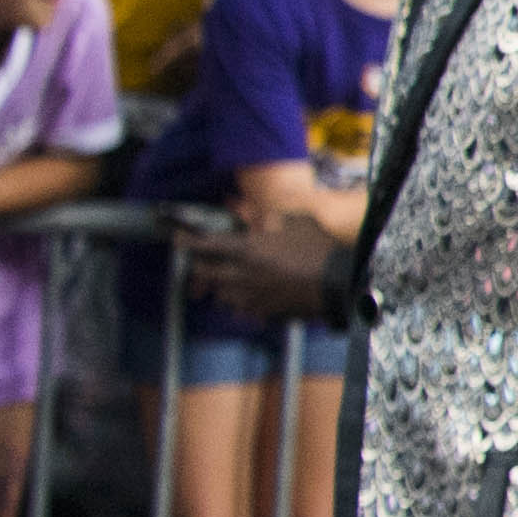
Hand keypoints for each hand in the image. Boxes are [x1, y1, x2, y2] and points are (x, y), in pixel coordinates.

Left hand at [185, 207, 347, 326]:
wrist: (339, 284)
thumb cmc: (318, 248)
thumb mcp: (294, 221)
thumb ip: (263, 215)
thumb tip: (238, 205)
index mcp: (247, 249)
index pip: (205, 245)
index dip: (187, 241)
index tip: (178, 238)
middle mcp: (241, 274)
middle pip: (205, 272)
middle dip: (200, 264)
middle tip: (203, 259)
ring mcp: (250, 296)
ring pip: (220, 292)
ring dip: (219, 283)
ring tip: (228, 277)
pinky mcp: (261, 311)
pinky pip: (239, 307)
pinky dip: (239, 300)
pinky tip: (249, 293)